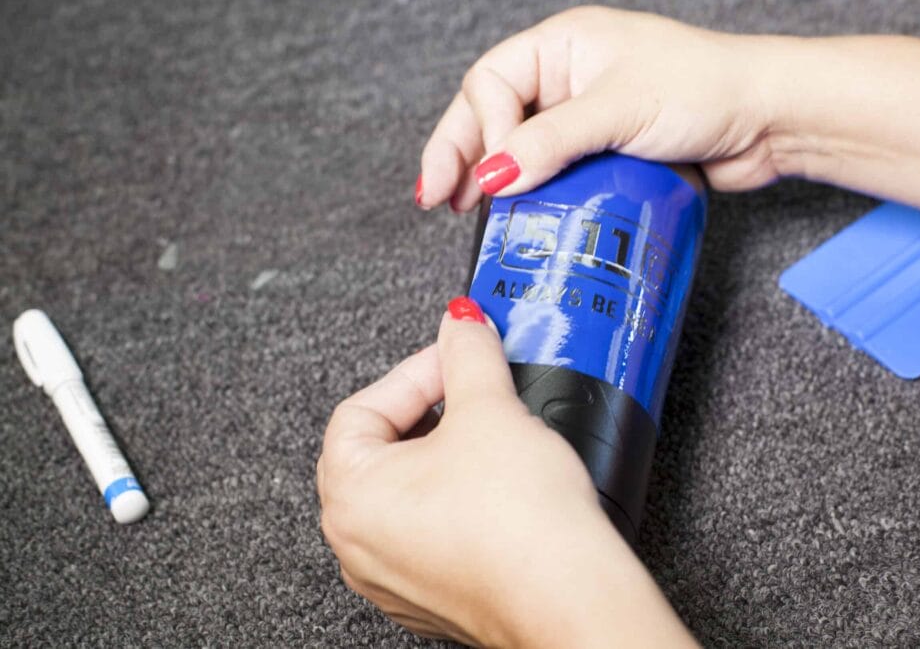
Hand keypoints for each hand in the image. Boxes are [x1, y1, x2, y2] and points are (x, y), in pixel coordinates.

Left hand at [318, 297, 696, 647]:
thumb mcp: (490, 409)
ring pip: (409, 493)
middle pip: (382, 451)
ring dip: (447, 457)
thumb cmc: (519, 521)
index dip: (416, 373)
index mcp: (349, 494)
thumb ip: (469, 354)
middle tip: (476, 391)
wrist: (568, 599)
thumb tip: (462, 322)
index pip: (364, 408)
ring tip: (494, 438)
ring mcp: (392, 577)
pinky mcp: (433, 597)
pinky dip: (459, 501)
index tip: (458, 356)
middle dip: (433, 413)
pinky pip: (432, 531)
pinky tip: (500, 490)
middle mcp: (357, 544)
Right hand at [418, 6, 775, 211]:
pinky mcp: (604, 150)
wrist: (767, 119)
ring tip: (464, 211)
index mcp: (563, 45)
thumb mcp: (616, 110)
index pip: (492, 83)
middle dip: (461, 154)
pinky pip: (552, 171)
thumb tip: (489, 178)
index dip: (478, 130)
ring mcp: (585, 115)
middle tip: (436, 196)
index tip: (484, 176)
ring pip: (519, 146)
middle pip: (492, 113)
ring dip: (491, 177)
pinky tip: (516, 215)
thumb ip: (548, 143)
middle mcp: (568, 76)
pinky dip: (530, 193)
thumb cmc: (704, 89)